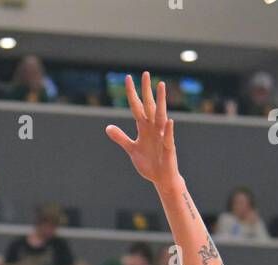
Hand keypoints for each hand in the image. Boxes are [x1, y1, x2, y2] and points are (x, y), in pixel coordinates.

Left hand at [105, 72, 179, 188]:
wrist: (161, 178)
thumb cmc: (149, 163)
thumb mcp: (132, 149)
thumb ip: (121, 138)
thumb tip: (107, 127)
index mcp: (144, 127)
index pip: (136, 107)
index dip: (132, 94)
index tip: (127, 78)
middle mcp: (153, 128)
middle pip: (149, 106)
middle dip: (147, 90)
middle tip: (145, 73)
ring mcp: (162, 136)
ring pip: (161, 116)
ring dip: (161, 102)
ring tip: (161, 86)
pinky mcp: (168, 148)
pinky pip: (168, 137)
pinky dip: (168, 130)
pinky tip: (169, 121)